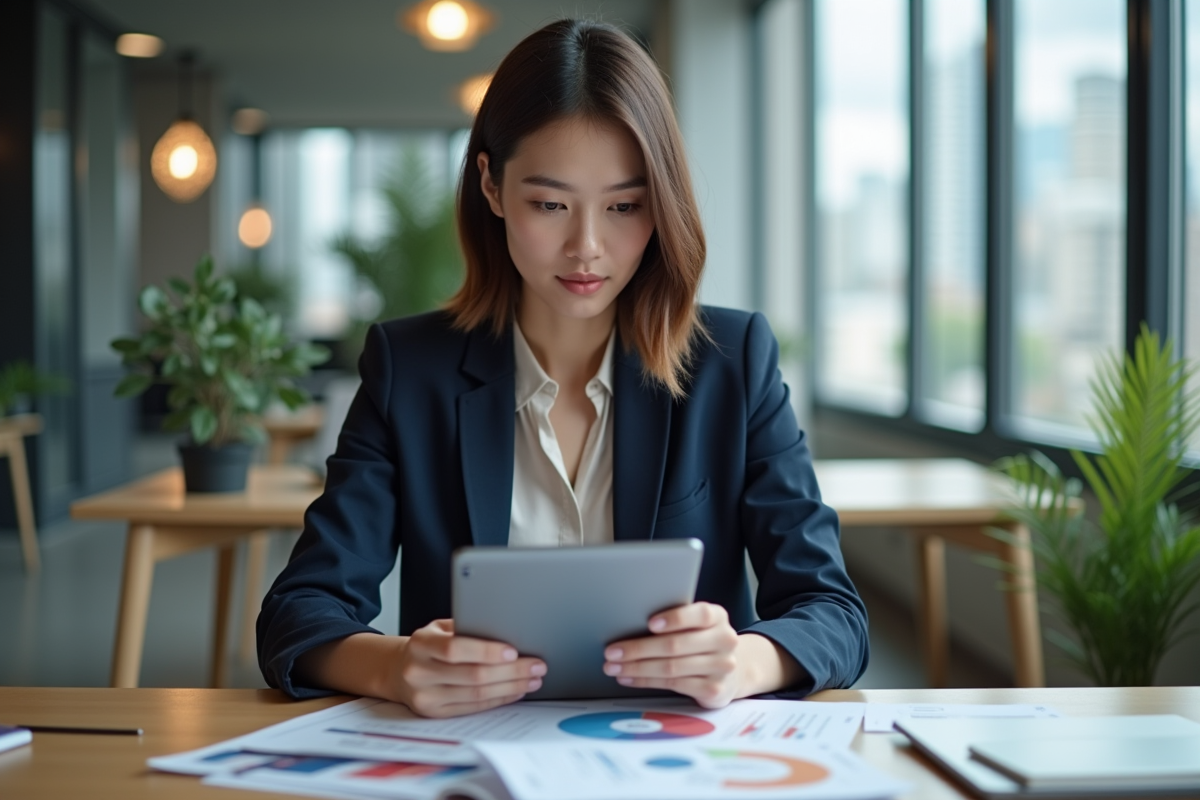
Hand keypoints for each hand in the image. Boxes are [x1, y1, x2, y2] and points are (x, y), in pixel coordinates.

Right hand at [391, 619, 545, 717]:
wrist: (399, 670)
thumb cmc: (428, 645)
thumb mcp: (439, 629)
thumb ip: (465, 628)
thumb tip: (506, 629)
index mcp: (420, 645)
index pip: (455, 649)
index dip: (486, 651)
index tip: (513, 651)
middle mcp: (419, 672)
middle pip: (473, 675)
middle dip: (511, 671)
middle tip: (536, 665)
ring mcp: (426, 697)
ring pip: (477, 694)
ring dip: (511, 687)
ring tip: (532, 679)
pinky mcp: (435, 714)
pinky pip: (474, 708)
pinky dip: (499, 699)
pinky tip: (515, 691)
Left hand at [602, 602, 740, 707]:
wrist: (734, 669)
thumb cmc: (703, 641)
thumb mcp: (697, 625)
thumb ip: (677, 622)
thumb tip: (630, 622)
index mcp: (718, 618)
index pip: (699, 614)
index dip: (674, 618)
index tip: (650, 623)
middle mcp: (724, 641)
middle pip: (676, 645)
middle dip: (639, 648)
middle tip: (612, 651)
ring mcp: (721, 667)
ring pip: (671, 668)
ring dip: (637, 667)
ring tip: (614, 666)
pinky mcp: (714, 690)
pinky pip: (673, 685)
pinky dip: (646, 681)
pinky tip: (630, 678)